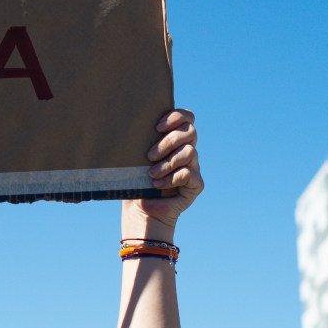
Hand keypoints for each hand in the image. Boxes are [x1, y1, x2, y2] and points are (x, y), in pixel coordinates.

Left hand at [124, 109, 202, 233]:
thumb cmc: (135, 181)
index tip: (157, 126)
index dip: (176, 116)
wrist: (140, 211)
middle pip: (190, 132)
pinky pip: (189, 174)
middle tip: (150, 156)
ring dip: (167, 162)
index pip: (187, 118)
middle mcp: (186, 150)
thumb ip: (141, 142)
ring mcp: (193, 167)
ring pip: (189, 152)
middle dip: (169, 141)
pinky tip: (158, 185)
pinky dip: (171, 179)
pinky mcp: (196, 185)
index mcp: (174, 139)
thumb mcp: (135, 160)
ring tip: (151, 174)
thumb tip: (132, 125)